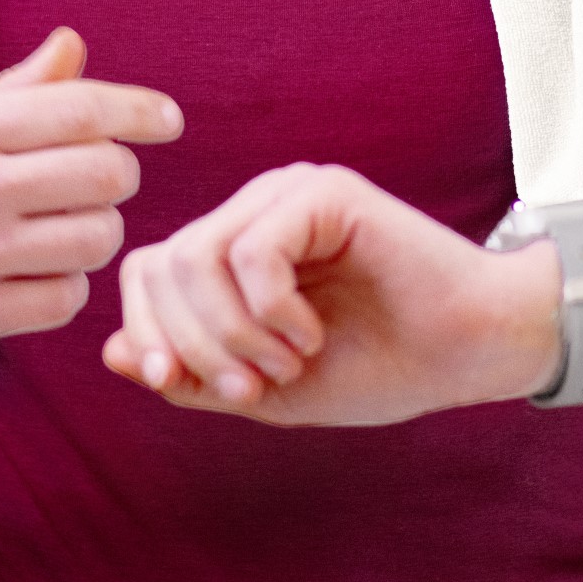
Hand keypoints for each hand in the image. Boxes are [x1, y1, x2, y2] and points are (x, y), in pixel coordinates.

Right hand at [0, 26, 182, 375]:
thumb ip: (14, 91)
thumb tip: (75, 43)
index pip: (81, 109)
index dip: (139, 111)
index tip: (168, 119)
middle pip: (108, 175)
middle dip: (116, 177)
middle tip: (93, 182)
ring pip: (97, 239)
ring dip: (95, 233)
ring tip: (61, 228)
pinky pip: (66, 299)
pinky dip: (65, 286)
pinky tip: (37, 272)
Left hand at [101, 163, 563, 426]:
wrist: (468, 351)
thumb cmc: (377, 366)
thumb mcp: (266, 388)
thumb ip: (193, 374)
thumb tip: (114, 354)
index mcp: (233, 249)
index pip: (146, 271)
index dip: (147, 332)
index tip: (176, 384)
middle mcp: (253, 211)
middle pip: (165, 264)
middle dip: (196, 345)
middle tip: (252, 388)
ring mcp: (288, 194)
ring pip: (200, 255)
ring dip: (236, 333)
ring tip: (288, 362)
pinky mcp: (324, 193)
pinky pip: (253, 249)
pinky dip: (271, 310)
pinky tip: (310, 336)